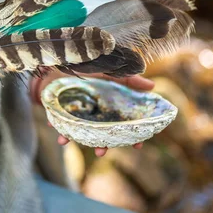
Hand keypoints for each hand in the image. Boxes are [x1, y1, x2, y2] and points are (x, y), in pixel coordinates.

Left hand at [32, 70, 154, 156]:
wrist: (66, 60)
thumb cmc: (91, 68)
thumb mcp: (111, 73)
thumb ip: (130, 80)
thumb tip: (152, 87)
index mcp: (110, 108)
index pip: (124, 125)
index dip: (132, 136)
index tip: (138, 145)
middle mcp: (96, 114)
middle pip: (103, 135)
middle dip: (103, 145)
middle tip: (101, 152)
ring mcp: (80, 115)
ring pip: (82, 133)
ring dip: (78, 140)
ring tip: (74, 144)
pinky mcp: (64, 112)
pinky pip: (62, 125)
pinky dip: (60, 130)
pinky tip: (59, 134)